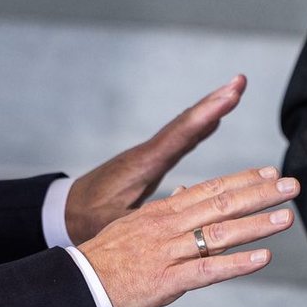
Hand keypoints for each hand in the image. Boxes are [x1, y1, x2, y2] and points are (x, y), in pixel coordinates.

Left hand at [65, 75, 244, 244]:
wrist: (67, 208)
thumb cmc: (89, 218)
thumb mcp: (114, 224)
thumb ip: (141, 221)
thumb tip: (169, 221)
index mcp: (144, 165)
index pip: (180, 135)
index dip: (205, 117)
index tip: (228, 97)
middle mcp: (149, 153)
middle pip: (187, 122)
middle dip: (214, 102)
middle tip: (239, 82)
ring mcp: (151, 153)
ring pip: (185, 126)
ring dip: (210, 109)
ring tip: (235, 90)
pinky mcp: (151, 159)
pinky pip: (181, 137)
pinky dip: (200, 125)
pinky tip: (214, 120)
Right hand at [79, 165, 298, 306]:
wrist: (76, 284)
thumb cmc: (107, 256)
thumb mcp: (135, 222)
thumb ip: (165, 209)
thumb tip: (184, 192)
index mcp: (163, 210)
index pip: (211, 188)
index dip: (243, 180)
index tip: (271, 173)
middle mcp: (169, 225)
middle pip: (222, 204)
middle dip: (261, 194)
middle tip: (293, 185)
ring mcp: (169, 252)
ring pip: (220, 234)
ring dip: (257, 224)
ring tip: (287, 217)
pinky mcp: (166, 280)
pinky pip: (207, 271)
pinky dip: (237, 264)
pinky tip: (263, 258)